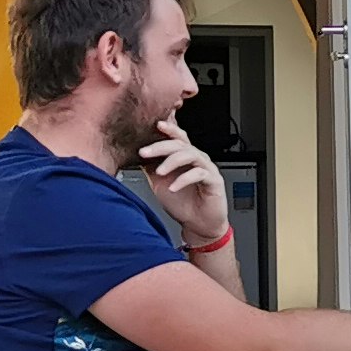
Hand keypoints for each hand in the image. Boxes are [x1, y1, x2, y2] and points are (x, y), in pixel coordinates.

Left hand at [140, 116, 229, 247]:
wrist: (199, 225)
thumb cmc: (182, 204)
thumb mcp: (159, 183)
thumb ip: (151, 168)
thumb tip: (136, 157)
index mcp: (184, 157)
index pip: (177, 138)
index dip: (169, 129)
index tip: (155, 125)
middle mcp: (197, 159)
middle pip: (180, 144)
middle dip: (161, 146)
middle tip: (144, 152)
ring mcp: (206, 169)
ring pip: (190, 155)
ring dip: (171, 162)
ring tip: (159, 172)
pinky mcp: (214, 181)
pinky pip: (198, 174)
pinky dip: (183, 180)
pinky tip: (173, 187)